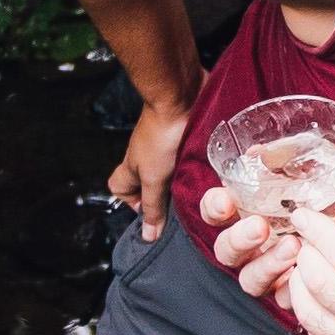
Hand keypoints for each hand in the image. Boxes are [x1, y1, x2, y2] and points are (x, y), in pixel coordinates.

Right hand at [109, 95, 196, 240]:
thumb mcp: (154, 179)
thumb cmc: (161, 134)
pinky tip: (213, 175)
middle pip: (152, 185)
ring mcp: (168, 148)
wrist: (180, 98)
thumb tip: (147, 235)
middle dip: (168, 197)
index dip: (134, 204)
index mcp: (133, 168)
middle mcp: (148, 159)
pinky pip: (193, 160)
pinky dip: (201, 167)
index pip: (122, 191)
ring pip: (176, 174)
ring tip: (202, 192)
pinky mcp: (188, 140)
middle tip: (184, 207)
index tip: (154, 213)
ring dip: (187, 183)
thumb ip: (152, 206)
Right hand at [205, 163, 334, 298]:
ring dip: (265, 264)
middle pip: (226, 250)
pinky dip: (290, 288)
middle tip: (261, 228)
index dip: (214, 206)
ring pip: (249, 278)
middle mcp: (260, 242)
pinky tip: (307, 275)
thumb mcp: (330, 166)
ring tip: (293, 248)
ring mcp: (277, 270)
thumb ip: (294, 158)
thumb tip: (259, 152)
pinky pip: (282, 299)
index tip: (227, 200)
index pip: (219, 210)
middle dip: (238, 239)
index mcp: (258, 207)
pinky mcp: (300, 293)